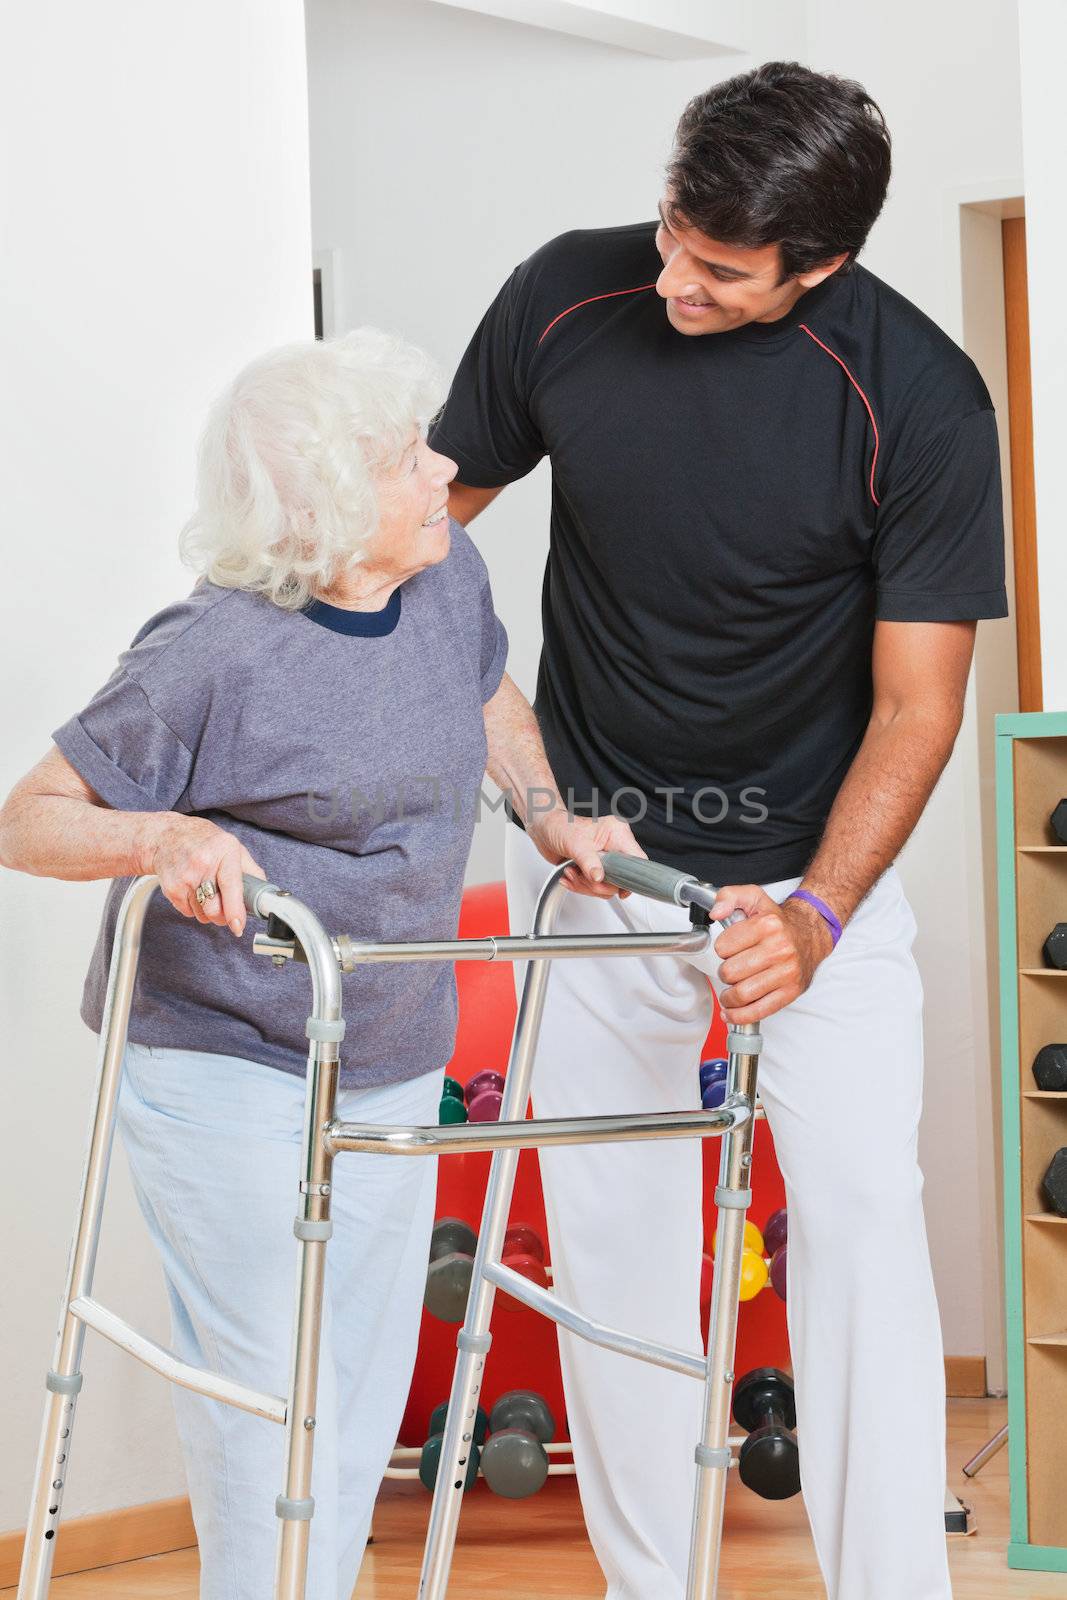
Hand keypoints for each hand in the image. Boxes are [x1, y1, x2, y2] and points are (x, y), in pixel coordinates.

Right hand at [138, 814, 265, 935]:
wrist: (168, 836)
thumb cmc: (205, 842)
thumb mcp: (233, 847)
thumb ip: (252, 871)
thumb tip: (264, 895)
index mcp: (224, 852)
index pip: (230, 886)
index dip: (235, 910)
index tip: (238, 926)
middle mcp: (203, 864)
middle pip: (214, 908)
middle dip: (223, 917)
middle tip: (226, 912)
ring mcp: (184, 877)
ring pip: (202, 914)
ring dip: (208, 912)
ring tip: (207, 893)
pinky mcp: (171, 888)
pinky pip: (188, 912)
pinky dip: (194, 908)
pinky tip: (194, 891)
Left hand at [524, 807, 646, 897]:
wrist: (543, 829)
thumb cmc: (559, 826)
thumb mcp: (575, 844)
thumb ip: (589, 862)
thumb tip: (599, 877)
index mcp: (617, 833)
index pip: (637, 859)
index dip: (632, 877)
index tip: (621, 890)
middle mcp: (614, 846)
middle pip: (621, 878)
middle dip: (598, 883)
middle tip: (582, 875)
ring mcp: (605, 859)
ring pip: (607, 886)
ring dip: (586, 885)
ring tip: (571, 872)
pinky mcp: (595, 868)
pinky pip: (596, 887)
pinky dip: (581, 886)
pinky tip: (570, 876)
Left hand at [709, 885, 833, 1024]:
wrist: (810, 935)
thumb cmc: (778, 921)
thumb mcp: (753, 897)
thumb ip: (728, 896)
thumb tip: (715, 912)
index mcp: (768, 925)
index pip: (723, 947)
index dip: (721, 949)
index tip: (729, 948)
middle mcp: (780, 949)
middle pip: (730, 972)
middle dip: (725, 973)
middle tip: (732, 968)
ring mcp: (787, 972)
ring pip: (741, 994)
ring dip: (729, 996)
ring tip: (730, 991)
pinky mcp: (791, 992)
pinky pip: (759, 1011)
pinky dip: (740, 1015)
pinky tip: (732, 1011)